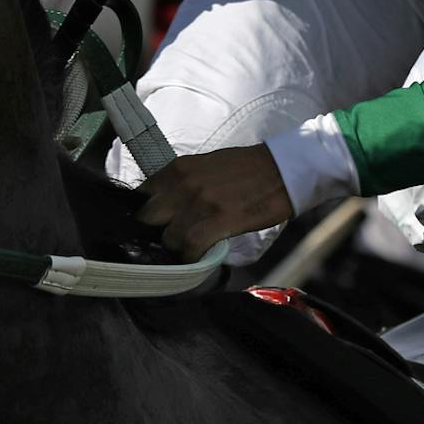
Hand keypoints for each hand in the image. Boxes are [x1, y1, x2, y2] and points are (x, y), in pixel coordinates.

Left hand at [136, 144, 292, 258]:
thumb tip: (164, 207)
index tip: (151, 227)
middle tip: (167, 241)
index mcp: (178, 168)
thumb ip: (181, 184)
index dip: (144, 215)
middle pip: (146, 219)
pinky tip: (199, 256)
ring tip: (188, 250)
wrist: (283, 169)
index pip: (140, 196)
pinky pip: (190, 246)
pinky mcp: (220, 220)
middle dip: (154, 234)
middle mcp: (183, 183)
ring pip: (167, 237)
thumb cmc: (247, 168)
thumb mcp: (205, 166)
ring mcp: (200, 202)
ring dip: (176, 249)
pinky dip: (192, 257)